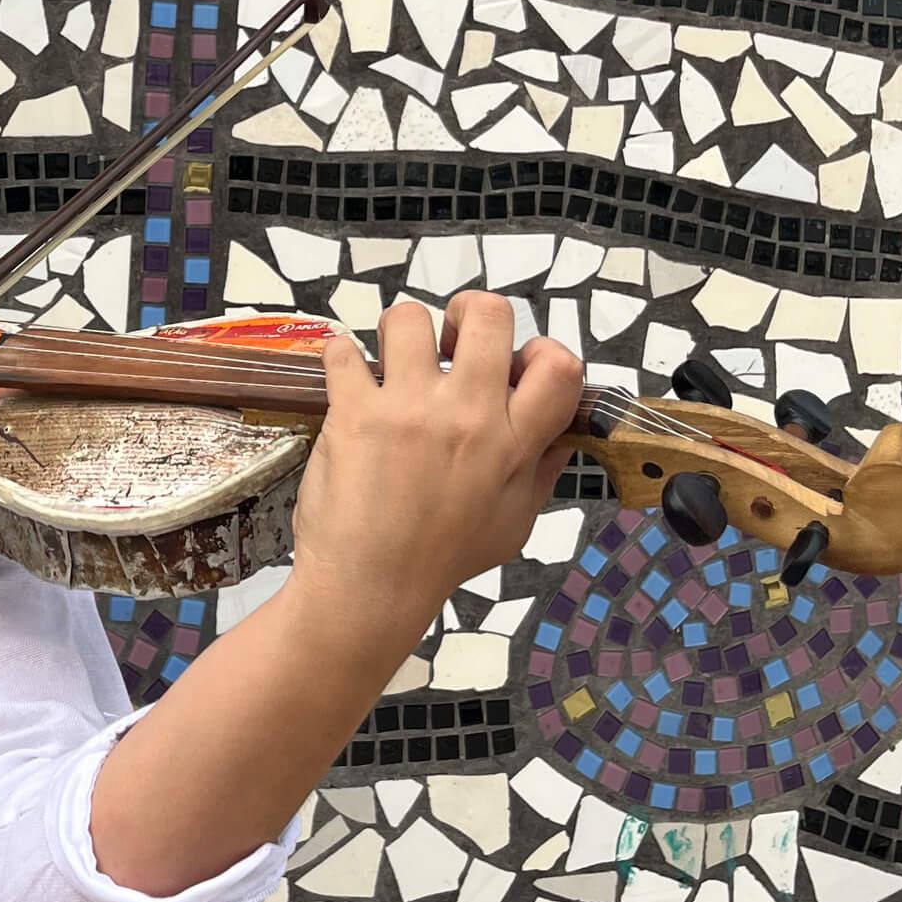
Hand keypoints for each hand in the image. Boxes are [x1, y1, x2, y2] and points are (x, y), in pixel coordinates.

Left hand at [291, 290, 582, 620]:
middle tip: (447, 342)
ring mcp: (408, 408)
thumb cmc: (442, 559)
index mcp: (514, 442)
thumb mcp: (514, 524)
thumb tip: (557, 434)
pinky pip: (343, 351)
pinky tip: (347, 379)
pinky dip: (341, 358)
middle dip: (467, 313)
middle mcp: (467, 414)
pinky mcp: (354, 411)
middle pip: (487, 314)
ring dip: (399, 332)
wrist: (371, 587)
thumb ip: (538, 472)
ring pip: (408, 317)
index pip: (559, 364)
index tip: (511, 364)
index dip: (538, 349)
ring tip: (392, 362)